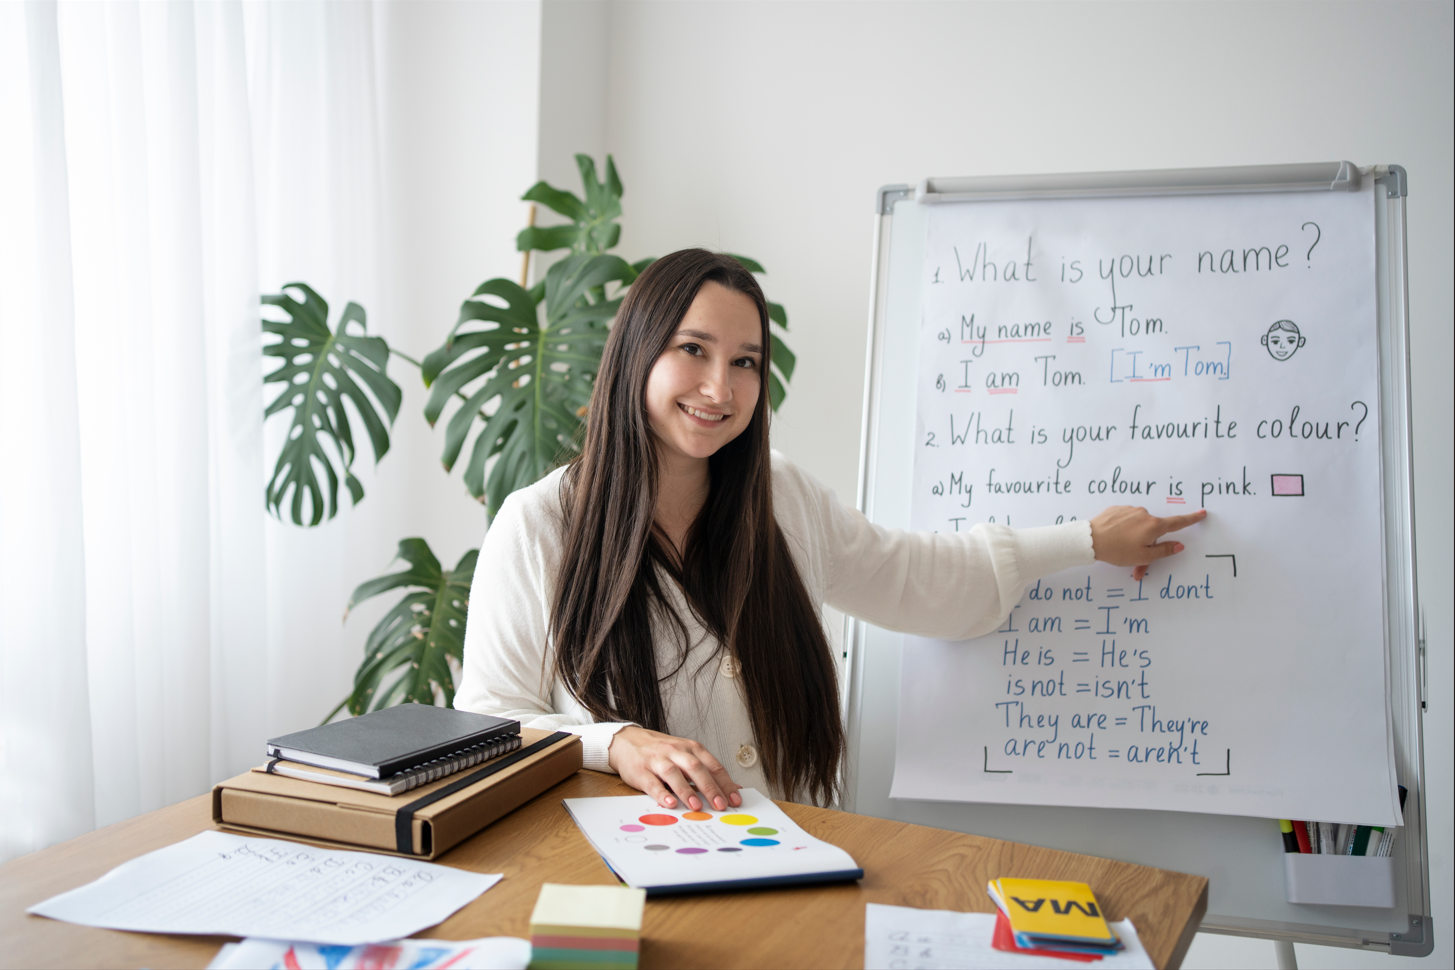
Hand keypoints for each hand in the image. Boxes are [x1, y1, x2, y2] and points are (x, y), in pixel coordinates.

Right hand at [607, 726, 742, 810]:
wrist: (627, 741)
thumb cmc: (661, 751)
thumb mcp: (685, 755)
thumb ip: (706, 770)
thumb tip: (731, 789)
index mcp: (691, 749)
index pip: (713, 766)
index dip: (725, 783)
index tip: (735, 799)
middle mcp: (676, 752)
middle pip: (696, 768)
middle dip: (710, 788)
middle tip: (721, 805)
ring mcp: (658, 760)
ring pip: (674, 774)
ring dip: (686, 790)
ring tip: (696, 806)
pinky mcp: (641, 771)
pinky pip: (652, 783)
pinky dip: (662, 793)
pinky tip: (670, 803)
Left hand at [1089, 506, 1207, 580]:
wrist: (1089, 540)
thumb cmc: (1117, 551)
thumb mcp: (1144, 556)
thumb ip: (1164, 551)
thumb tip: (1179, 545)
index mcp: (1153, 526)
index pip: (1177, 523)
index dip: (1191, 519)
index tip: (1202, 513)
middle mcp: (1144, 514)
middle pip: (1153, 530)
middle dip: (1147, 545)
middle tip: (1136, 561)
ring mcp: (1129, 510)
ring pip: (1138, 526)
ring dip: (1134, 539)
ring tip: (1121, 551)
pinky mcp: (1116, 509)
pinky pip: (1126, 521)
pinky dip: (1124, 531)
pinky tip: (1114, 539)